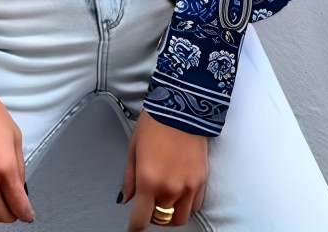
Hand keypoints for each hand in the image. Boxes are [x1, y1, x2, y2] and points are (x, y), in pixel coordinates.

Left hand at [119, 109, 208, 229]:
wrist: (181, 107)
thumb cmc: (154, 123)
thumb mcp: (133, 149)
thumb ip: (129, 178)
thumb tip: (126, 198)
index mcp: (148, 181)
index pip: (141, 219)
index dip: (134, 227)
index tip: (133, 227)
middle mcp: (170, 188)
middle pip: (160, 219)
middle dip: (151, 215)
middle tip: (148, 203)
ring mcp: (188, 186)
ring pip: (179, 218)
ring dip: (170, 213)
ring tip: (164, 199)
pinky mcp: (201, 181)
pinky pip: (194, 206)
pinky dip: (186, 205)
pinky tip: (179, 192)